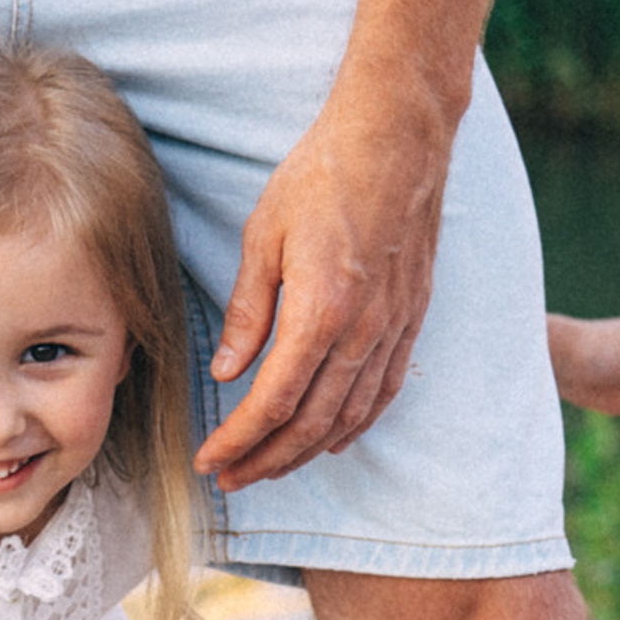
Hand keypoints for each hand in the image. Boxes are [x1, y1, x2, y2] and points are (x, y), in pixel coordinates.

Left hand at [197, 75, 453, 491]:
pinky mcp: (410, 322)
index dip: (238, 440)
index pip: (274, 402)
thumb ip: (247, 311)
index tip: (208, 460)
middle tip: (230, 480)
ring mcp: (393, 331)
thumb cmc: (324, 176)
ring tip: (269, 467)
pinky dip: (354, 426)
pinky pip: (382, 393)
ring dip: (306, 453)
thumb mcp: (265, 236)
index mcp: (321, 312)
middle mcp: (363, 333)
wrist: (398, 140)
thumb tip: (226, 373)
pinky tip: (332, 440)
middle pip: (312, 425)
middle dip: (266, 461)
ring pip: (349, 418)